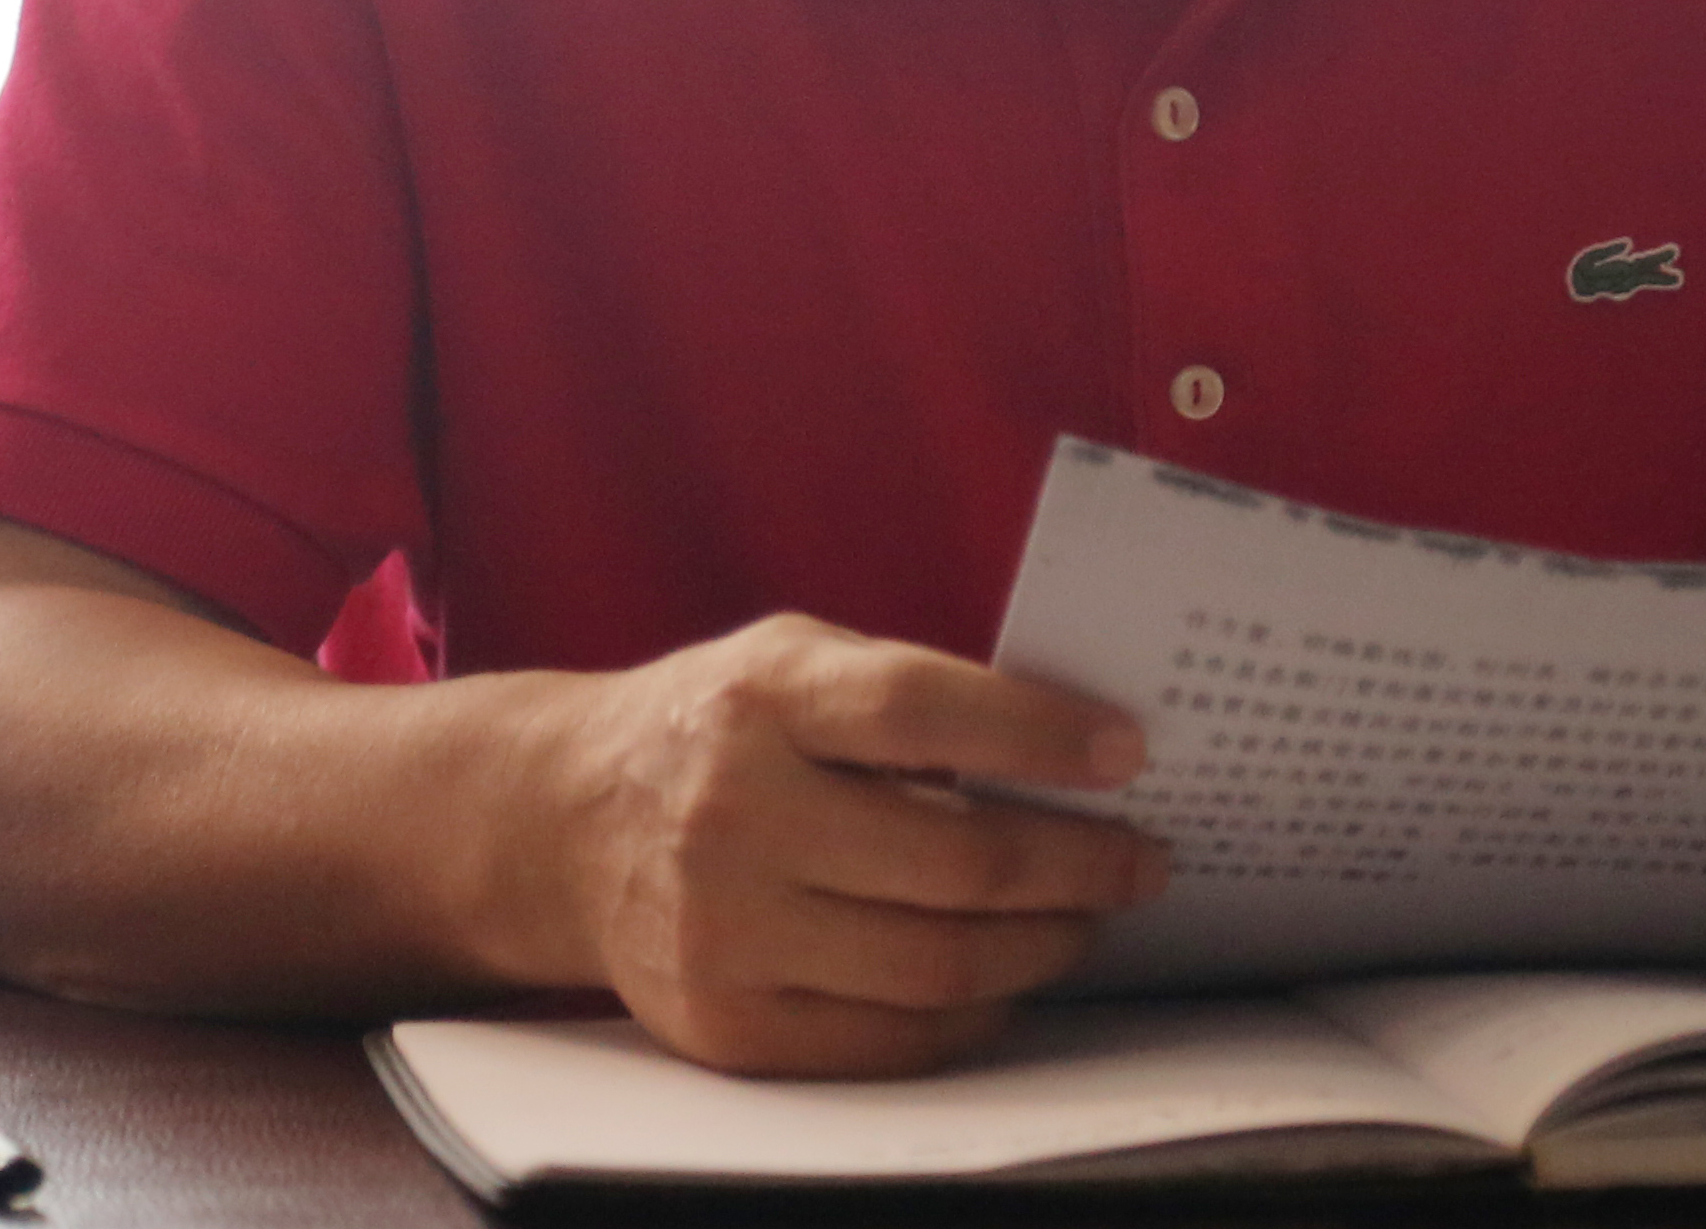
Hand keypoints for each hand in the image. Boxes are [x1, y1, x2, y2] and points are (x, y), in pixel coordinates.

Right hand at [536, 613, 1167, 1076]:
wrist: (563, 823)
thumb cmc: (718, 727)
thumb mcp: (792, 663)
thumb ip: (906, 694)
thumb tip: (1072, 750)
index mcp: (760, 700)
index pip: (919, 712)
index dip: (1037, 733)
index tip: (1129, 752)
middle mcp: (734, 817)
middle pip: (953, 863)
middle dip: (1078, 865)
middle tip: (1142, 858)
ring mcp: (726, 934)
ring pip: (937, 967)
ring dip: (1044, 946)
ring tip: (1089, 917)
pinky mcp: (728, 1026)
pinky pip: (891, 1043)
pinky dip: (975, 1014)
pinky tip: (1009, 976)